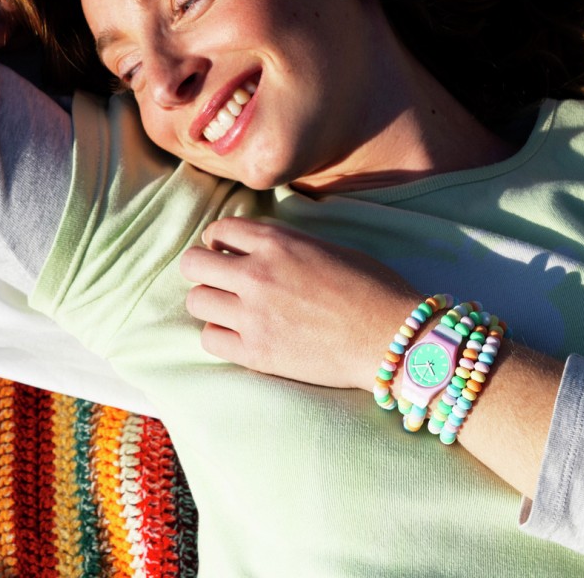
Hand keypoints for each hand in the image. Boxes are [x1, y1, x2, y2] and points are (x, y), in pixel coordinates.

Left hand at [180, 217, 423, 389]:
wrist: (391, 337)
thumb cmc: (371, 287)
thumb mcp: (328, 247)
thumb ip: (286, 243)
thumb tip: (256, 245)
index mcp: (276, 242)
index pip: (219, 229)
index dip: (219, 240)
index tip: (227, 251)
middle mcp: (256, 275)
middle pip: (193, 264)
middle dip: (204, 268)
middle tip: (222, 278)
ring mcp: (253, 316)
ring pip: (196, 301)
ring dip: (211, 302)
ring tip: (232, 308)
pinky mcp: (256, 353)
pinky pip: (210, 339)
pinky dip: (220, 335)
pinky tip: (240, 334)